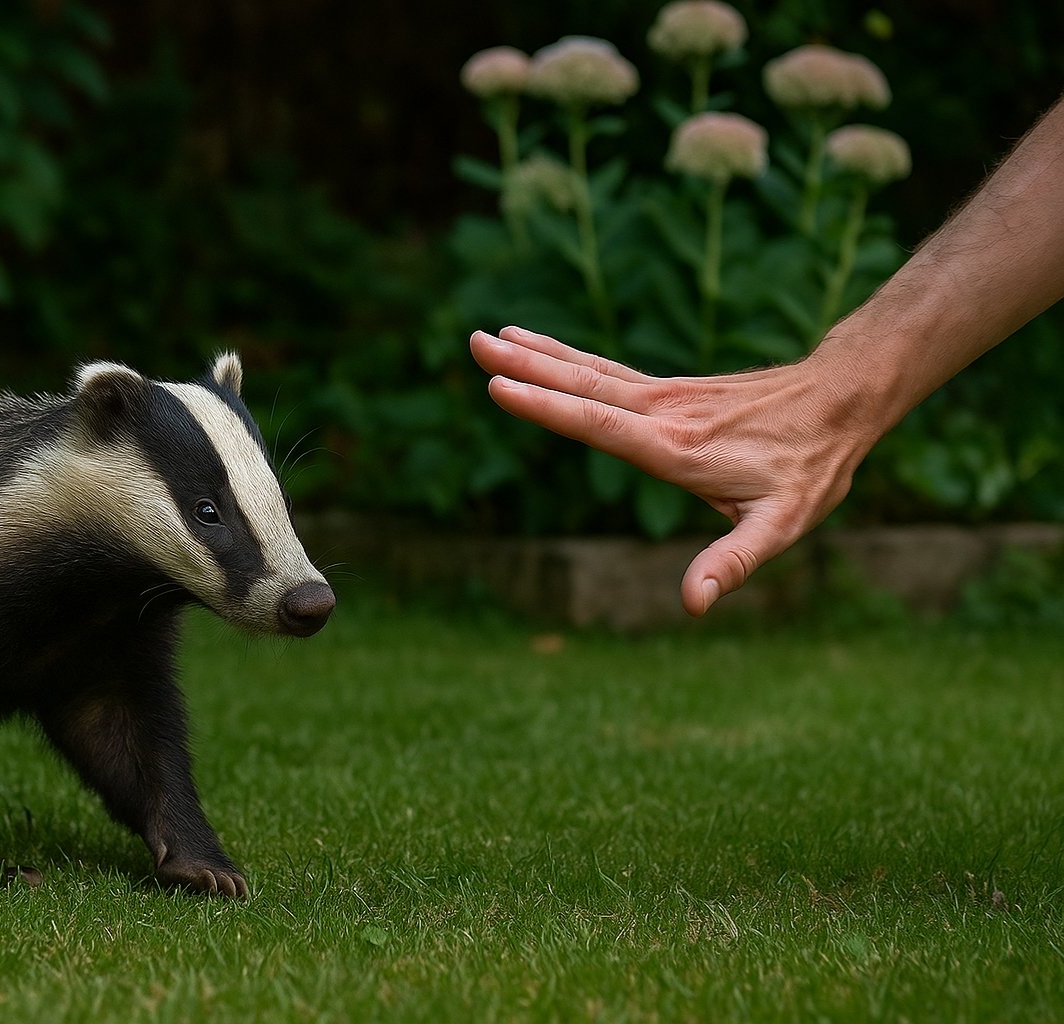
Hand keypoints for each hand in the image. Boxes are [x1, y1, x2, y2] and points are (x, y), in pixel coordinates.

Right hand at [470, 326, 874, 615]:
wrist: (842, 400)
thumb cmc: (811, 468)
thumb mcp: (782, 525)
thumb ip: (733, 563)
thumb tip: (693, 604)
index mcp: (677, 448)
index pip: (598, 423)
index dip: (547, 405)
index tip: (499, 385)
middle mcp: (663, 413)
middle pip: (582, 385)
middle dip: (525, 366)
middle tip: (474, 343)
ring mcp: (664, 396)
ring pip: (588, 371)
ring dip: (537, 354)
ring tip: (489, 337)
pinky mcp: (668, 390)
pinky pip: (604, 370)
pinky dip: (565, 357)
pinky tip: (541, 348)